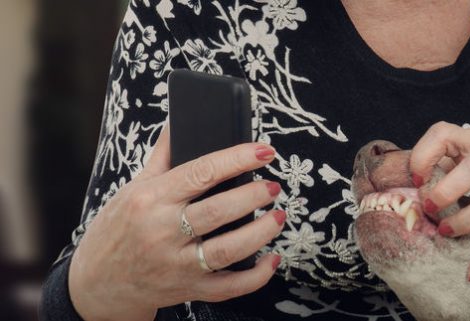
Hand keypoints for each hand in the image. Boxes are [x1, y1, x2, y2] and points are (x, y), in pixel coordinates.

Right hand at [69, 126, 285, 320]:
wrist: (98, 283)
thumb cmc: (119, 229)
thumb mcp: (133, 188)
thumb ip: (162, 156)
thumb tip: (180, 118)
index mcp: (150, 200)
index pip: (200, 172)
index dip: (237, 159)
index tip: (264, 151)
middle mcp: (163, 232)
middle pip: (218, 211)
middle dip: (253, 196)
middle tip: (273, 185)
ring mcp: (177, 264)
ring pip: (228, 250)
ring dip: (260, 232)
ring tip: (279, 215)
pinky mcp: (189, 289)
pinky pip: (230, 288)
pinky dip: (256, 276)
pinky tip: (272, 258)